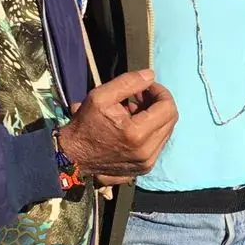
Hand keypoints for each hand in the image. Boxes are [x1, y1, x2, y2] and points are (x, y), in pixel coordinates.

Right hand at [57, 69, 175, 185]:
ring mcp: (147, 162)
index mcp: (137, 134)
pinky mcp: (145, 168)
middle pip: (171, 119)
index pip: (168, 107)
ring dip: (155, 117)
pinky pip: (158, 143)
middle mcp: (147, 152)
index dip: (160, 92)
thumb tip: (151, 76)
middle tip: (141, 96)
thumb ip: (128, 82)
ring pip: (166, 131)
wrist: (72, 158)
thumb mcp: (100, 96)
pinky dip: (151, 131)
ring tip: (135, 110)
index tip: (146, 87)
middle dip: (158, 103)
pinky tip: (134, 125)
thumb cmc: (85, 125)